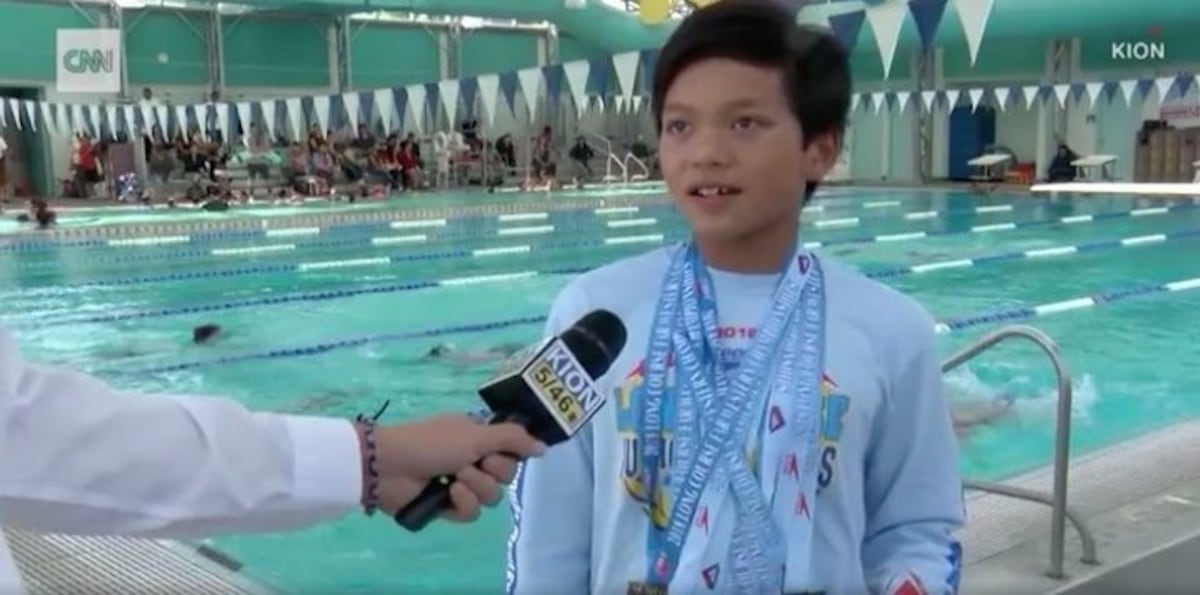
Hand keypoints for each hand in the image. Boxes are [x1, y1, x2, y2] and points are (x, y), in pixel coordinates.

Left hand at [368, 415, 545, 521]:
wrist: (389, 465)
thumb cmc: (432, 442)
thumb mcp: (475, 433)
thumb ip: (513, 439)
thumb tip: (544, 447)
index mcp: (478, 437)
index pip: (512, 452)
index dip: (509, 455)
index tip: (496, 450)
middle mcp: (472, 459)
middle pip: (505, 476)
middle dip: (490, 471)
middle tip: (469, 462)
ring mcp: (459, 484)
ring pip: (490, 497)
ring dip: (475, 487)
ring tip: (454, 479)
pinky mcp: (447, 507)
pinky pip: (471, 513)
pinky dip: (461, 503)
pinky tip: (447, 495)